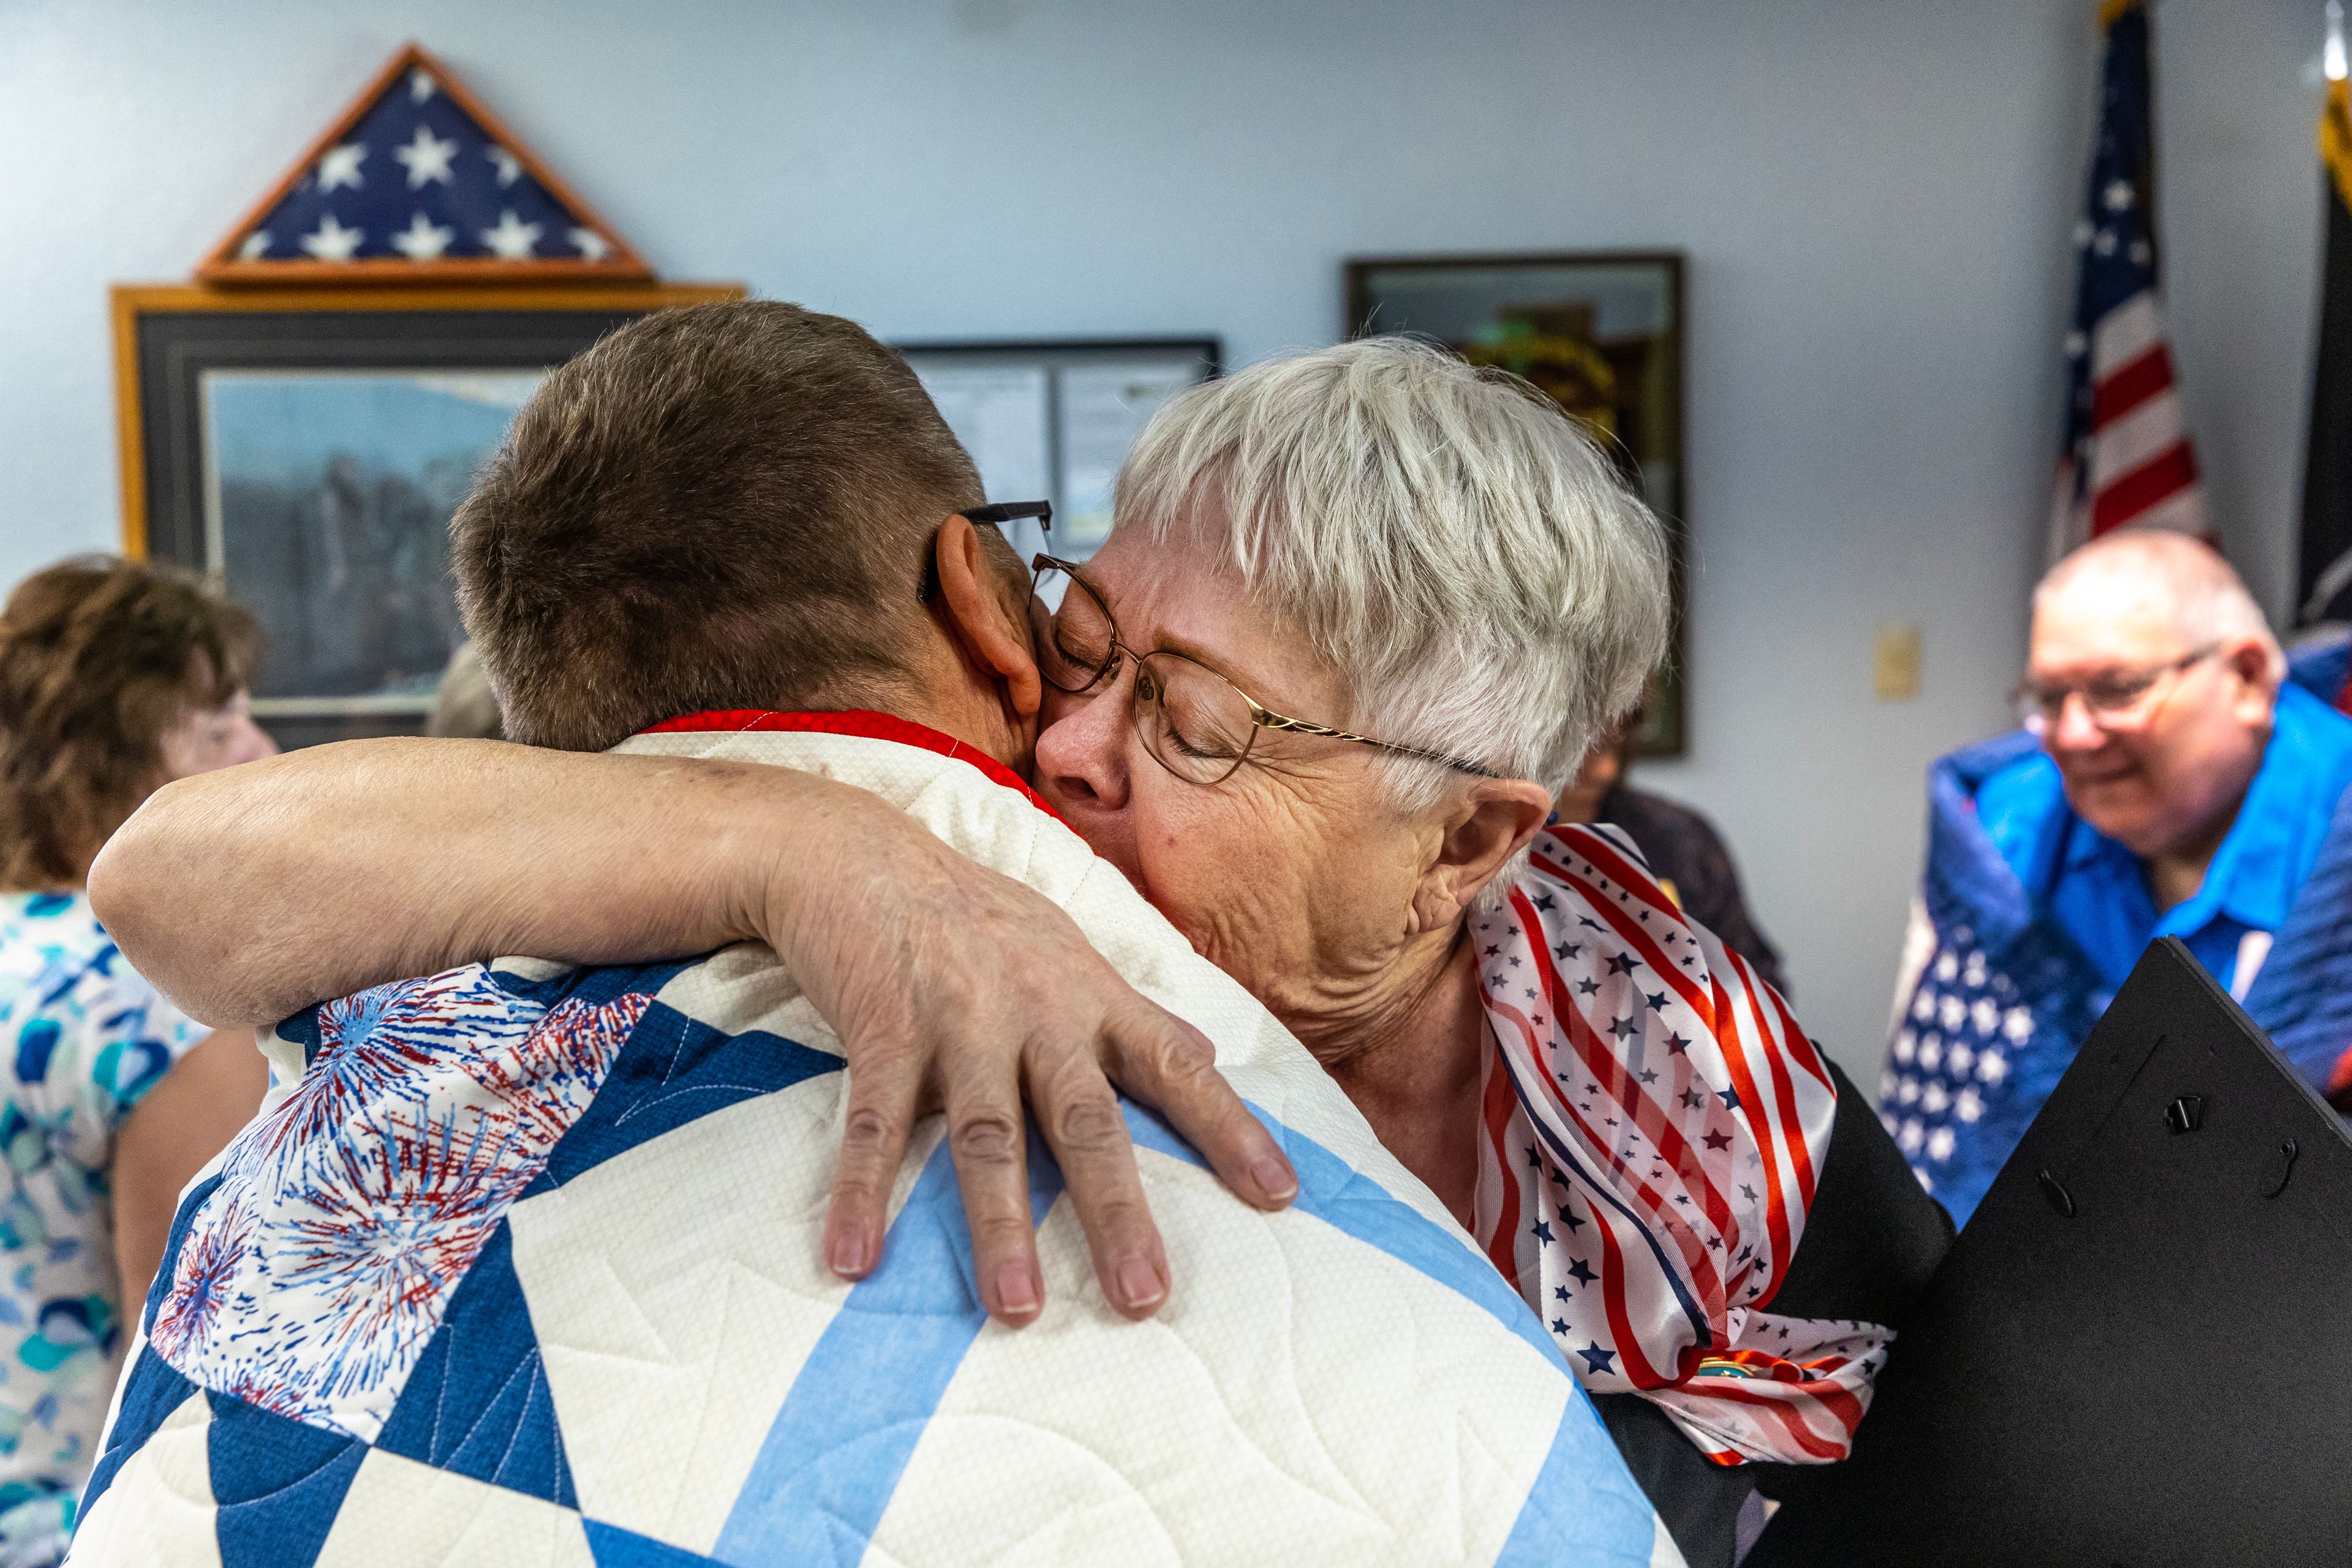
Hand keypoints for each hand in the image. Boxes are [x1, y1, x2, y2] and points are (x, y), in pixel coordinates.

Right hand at [763, 794, 1297, 1325]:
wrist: (862, 856)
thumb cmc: (978, 915)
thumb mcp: (1070, 951)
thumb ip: (1136, 1013)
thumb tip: (1210, 1057)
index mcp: (1091, 998)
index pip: (1176, 1067)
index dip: (1230, 1130)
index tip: (1280, 1196)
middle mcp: (1036, 1012)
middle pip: (1085, 1122)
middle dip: (1117, 1211)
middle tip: (1145, 1297)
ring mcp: (959, 1024)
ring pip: (987, 1137)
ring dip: (1000, 1225)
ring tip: (1017, 1308)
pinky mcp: (884, 1032)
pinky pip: (873, 1126)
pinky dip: (862, 1194)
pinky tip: (853, 1259)